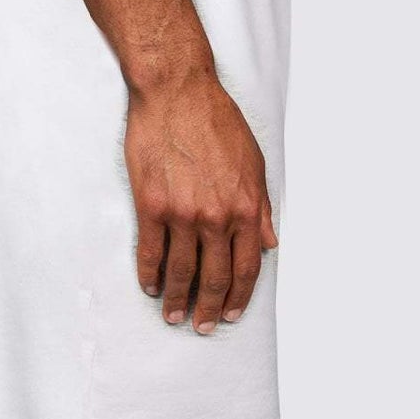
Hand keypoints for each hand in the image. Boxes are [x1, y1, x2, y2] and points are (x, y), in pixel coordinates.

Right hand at [124, 63, 277, 332]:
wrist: (177, 92)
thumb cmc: (216, 122)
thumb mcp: (254, 163)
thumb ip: (261, 207)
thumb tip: (269, 244)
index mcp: (244, 208)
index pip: (246, 268)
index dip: (239, 297)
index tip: (232, 314)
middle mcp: (216, 217)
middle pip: (214, 278)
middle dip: (209, 309)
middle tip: (202, 326)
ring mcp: (182, 213)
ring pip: (181, 271)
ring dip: (177, 299)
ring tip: (173, 316)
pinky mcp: (152, 205)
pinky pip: (151, 252)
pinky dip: (150, 274)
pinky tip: (151, 287)